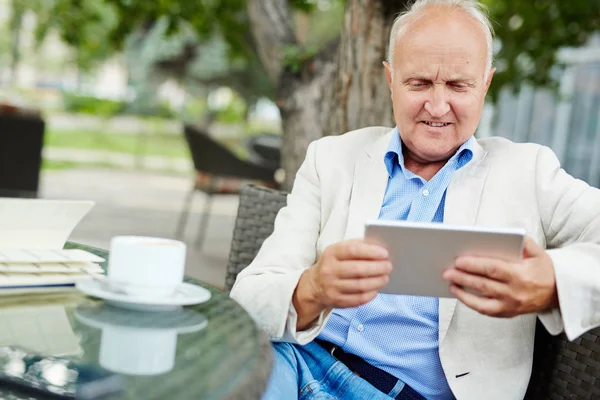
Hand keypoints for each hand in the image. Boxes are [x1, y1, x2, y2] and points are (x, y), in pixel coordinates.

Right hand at [293, 239, 391, 329]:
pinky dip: (371, 294)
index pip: (352, 251)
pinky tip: (376, 289)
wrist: (314, 285)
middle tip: (389, 266)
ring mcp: (332, 287)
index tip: (385, 253)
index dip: (371, 252)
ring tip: (385, 277)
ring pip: (360, 286)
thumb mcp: (339, 250)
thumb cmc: (334, 263)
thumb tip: (379, 247)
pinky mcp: (337, 301)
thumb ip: (358, 246)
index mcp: (331, 253)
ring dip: (377, 282)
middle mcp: (329, 270)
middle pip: (358, 270)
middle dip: (377, 268)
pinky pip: (358, 299)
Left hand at [442, 237, 557, 317]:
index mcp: (520, 275)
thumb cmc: (542, 269)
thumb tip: (504, 235)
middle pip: (483, 284)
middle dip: (462, 277)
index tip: (458, 260)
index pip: (493, 269)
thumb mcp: (537, 252)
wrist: (557, 292)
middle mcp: (514, 292)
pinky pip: (484, 310)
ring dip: (462, 291)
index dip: (474, 265)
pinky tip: (459, 293)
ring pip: (481, 300)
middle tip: (446, 270)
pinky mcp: (507, 313)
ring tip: (449, 282)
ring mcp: (510, 305)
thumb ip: (522, 242)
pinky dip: (470, 302)